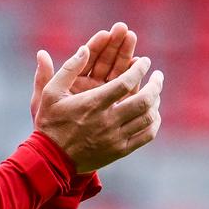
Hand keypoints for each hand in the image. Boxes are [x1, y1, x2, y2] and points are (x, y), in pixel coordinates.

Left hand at [29, 21, 135, 115]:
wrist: (60, 150)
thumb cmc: (50, 124)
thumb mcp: (44, 100)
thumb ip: (43, 76)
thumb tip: (41, 53)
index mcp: (76, 80)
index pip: (90, 55)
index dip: (98, 43)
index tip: (107, 31)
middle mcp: (93, 86)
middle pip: (109, 61)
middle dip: (118, 46)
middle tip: (126, 31)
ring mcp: (106, 97)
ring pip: (121, 75)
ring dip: (129, 61)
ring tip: (137, 50)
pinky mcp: (116, 109)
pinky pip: (128, 94)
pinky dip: (135, 85)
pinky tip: (142, 75)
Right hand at [32, 43, 163, 173]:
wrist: (50, 159)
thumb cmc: (50, 122)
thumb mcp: (49, 93)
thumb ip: (67, 69)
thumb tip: (84, 49)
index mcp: (92, 104)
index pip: (125, 82)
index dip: (139, 69)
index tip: (146, 61)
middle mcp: (107, 121)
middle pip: (143, 101)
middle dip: (155, 85)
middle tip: (158, 76)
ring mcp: (115, 137)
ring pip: (147, 118)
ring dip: (156, 102)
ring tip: (156, 93)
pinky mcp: (119, 150)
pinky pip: (145, 135)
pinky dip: (154, 123)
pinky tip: (153, 114)